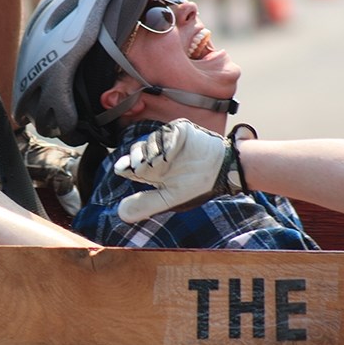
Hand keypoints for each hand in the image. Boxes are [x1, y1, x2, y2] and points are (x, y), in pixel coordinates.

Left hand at [113, 119, 255, 222]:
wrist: (222, 169)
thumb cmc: (198, 185)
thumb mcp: (170, 198)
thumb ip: (146, 203)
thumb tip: (120, 214)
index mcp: (152, 172)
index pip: (130, 167)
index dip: (125, 166)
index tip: (123, 168)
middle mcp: (156, 155)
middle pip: (135, 152)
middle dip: (137, 160)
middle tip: (146, 168)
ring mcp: (166, 141)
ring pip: (148, 142)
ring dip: (154, 154)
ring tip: (167, 163)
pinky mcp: (177, 130)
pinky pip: (164, 133)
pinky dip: (166, 144)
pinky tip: (173, 153)